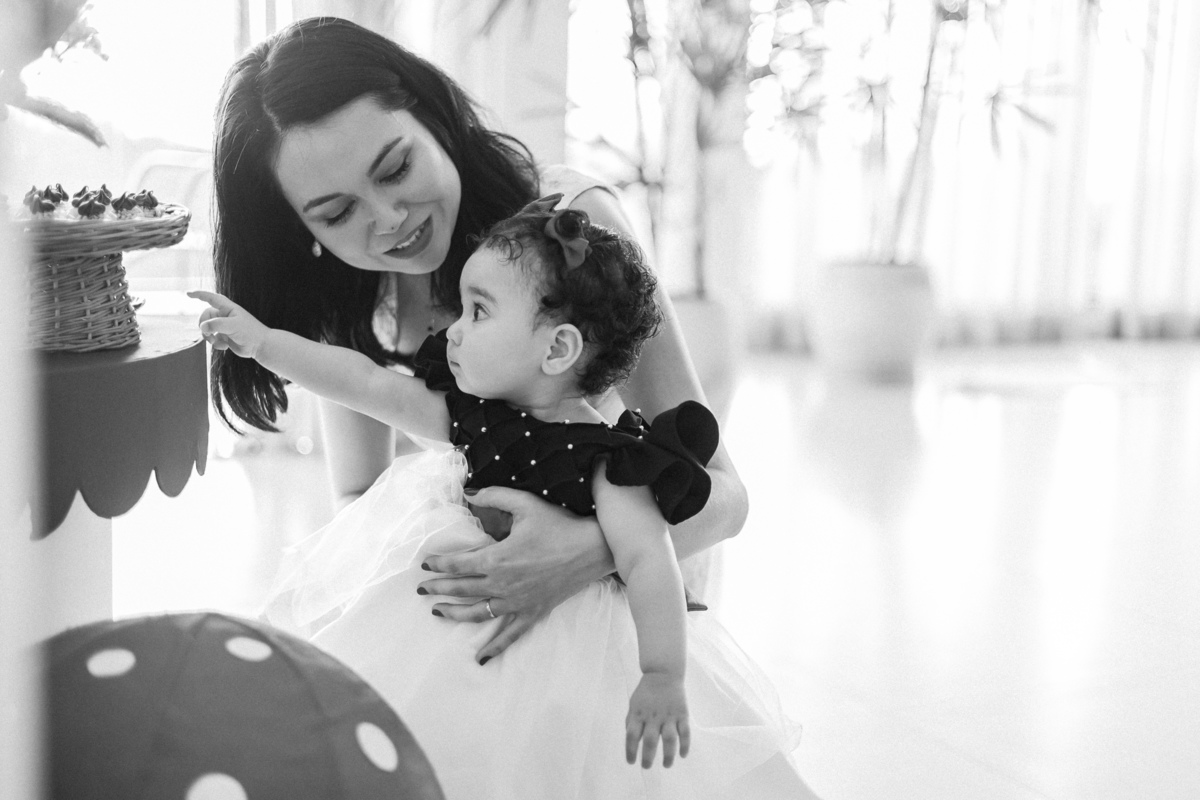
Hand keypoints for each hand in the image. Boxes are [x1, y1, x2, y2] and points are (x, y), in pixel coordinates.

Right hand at [187, 290, 268, 358]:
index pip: (211, 298)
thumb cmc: (250, 332)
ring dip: (209, 337)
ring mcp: (224, 326)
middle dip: (203, 326)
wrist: (260, 346)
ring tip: (217, 342)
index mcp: (227, 308)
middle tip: (207, 334)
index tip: (188, 294)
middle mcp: (224, 316)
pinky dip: (215, 344)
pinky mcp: (224, 336)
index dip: (199, 295)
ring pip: (207, 329)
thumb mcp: (232, 326)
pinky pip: (212, 339)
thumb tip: (202, 327)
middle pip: (205, 316)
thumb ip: (216, 324)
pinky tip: (225, 347)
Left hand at [418, 486, 614, 663]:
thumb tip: (469, 492)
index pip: (458, 564)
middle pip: (462, 588)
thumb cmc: (559, 525)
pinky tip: (481, 659)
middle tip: (421, 589)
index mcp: (497, 558)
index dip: (439, 564)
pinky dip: (494, 647)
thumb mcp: (525, 503)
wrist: (593, 548)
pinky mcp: (533, 612)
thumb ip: (494, 496)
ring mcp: (517, 602)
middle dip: (438, 588)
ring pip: (477, 613)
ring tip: (438, 612)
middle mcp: (503, 584)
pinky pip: (510, 634)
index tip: (426, 564)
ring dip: (454, 613)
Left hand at [626, 672, 689, 767]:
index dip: (630, 751)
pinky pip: (685, 732)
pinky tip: (682, 755)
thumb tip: (631, 740)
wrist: (663, 673)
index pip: (632, 736)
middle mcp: (653, 716)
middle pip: (650, 740)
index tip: (631, 762)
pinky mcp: (682, 714)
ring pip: (669, 739)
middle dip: (648, 757)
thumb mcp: (634, 704)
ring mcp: (669, 715)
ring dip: (668, 755)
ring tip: (666, 765)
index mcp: (638, 713)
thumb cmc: (646, 692)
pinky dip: (685, 745)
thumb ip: (631, 721)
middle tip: (646, 767)